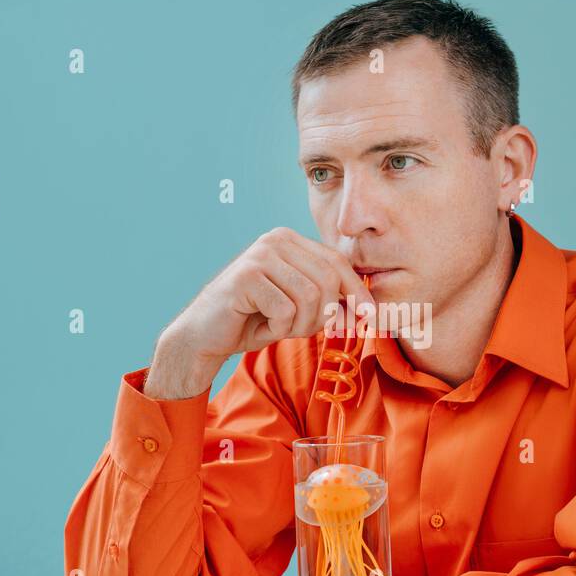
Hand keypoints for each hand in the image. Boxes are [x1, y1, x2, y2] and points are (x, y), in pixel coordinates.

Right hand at [146, 228, 374, 398]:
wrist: (205, 336)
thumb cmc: (254, 320)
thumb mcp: (298, 307)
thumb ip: (327, 299)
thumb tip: (368, 308)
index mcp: (290, 241)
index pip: (337, 262)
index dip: (357, 292)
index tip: (370, 316)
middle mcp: (275, 240)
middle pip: (328, 280)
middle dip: (323, 315)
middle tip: (301, 330)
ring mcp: (259, 255)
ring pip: (310, 297)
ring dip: (301, 324)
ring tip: (281, 328)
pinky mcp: (246, 277)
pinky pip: (286, 310)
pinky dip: (280, 328)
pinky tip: (262, 326)